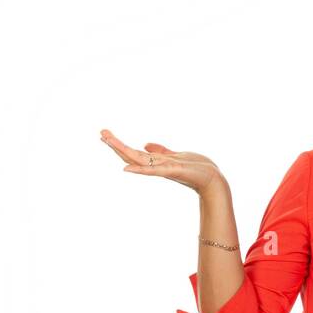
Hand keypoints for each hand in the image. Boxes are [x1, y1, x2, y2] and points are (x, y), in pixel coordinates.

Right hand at [99, 128, 225, 193]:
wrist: (212, 180)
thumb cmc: (197, 169)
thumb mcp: (176, 156)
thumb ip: (160, 151)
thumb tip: (145, 145)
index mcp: (157, 161)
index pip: (133, 152)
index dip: (119, 144)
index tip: (105, 135)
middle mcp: (156, 165)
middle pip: (131, 154)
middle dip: (116, 144)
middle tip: (100, 133)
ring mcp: (163, 169)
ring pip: (137, 159)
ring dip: (121, 150)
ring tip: (108, 140)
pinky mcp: (172, 171)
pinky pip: (152, 171)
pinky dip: (139, 170)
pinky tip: (126, 168)